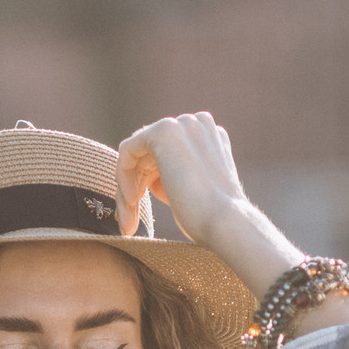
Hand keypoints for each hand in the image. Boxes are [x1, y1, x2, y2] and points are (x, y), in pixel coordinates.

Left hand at [115, 112, 302, 297]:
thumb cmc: (210, 218)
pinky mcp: (163, 131)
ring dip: (128, 189)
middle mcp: (197, 123)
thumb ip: (172, 174)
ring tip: (129, 221)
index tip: (139, 217)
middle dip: (136, 188)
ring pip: (136, 154)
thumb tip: (144, 176)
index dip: (149, 185)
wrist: (224, 222)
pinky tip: (133, 202)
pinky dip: (123, 177)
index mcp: (210, 137)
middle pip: (148, 153)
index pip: (166, 154)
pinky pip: (127, 151)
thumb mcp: (192, 190)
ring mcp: (182, 124)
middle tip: (129, 224)